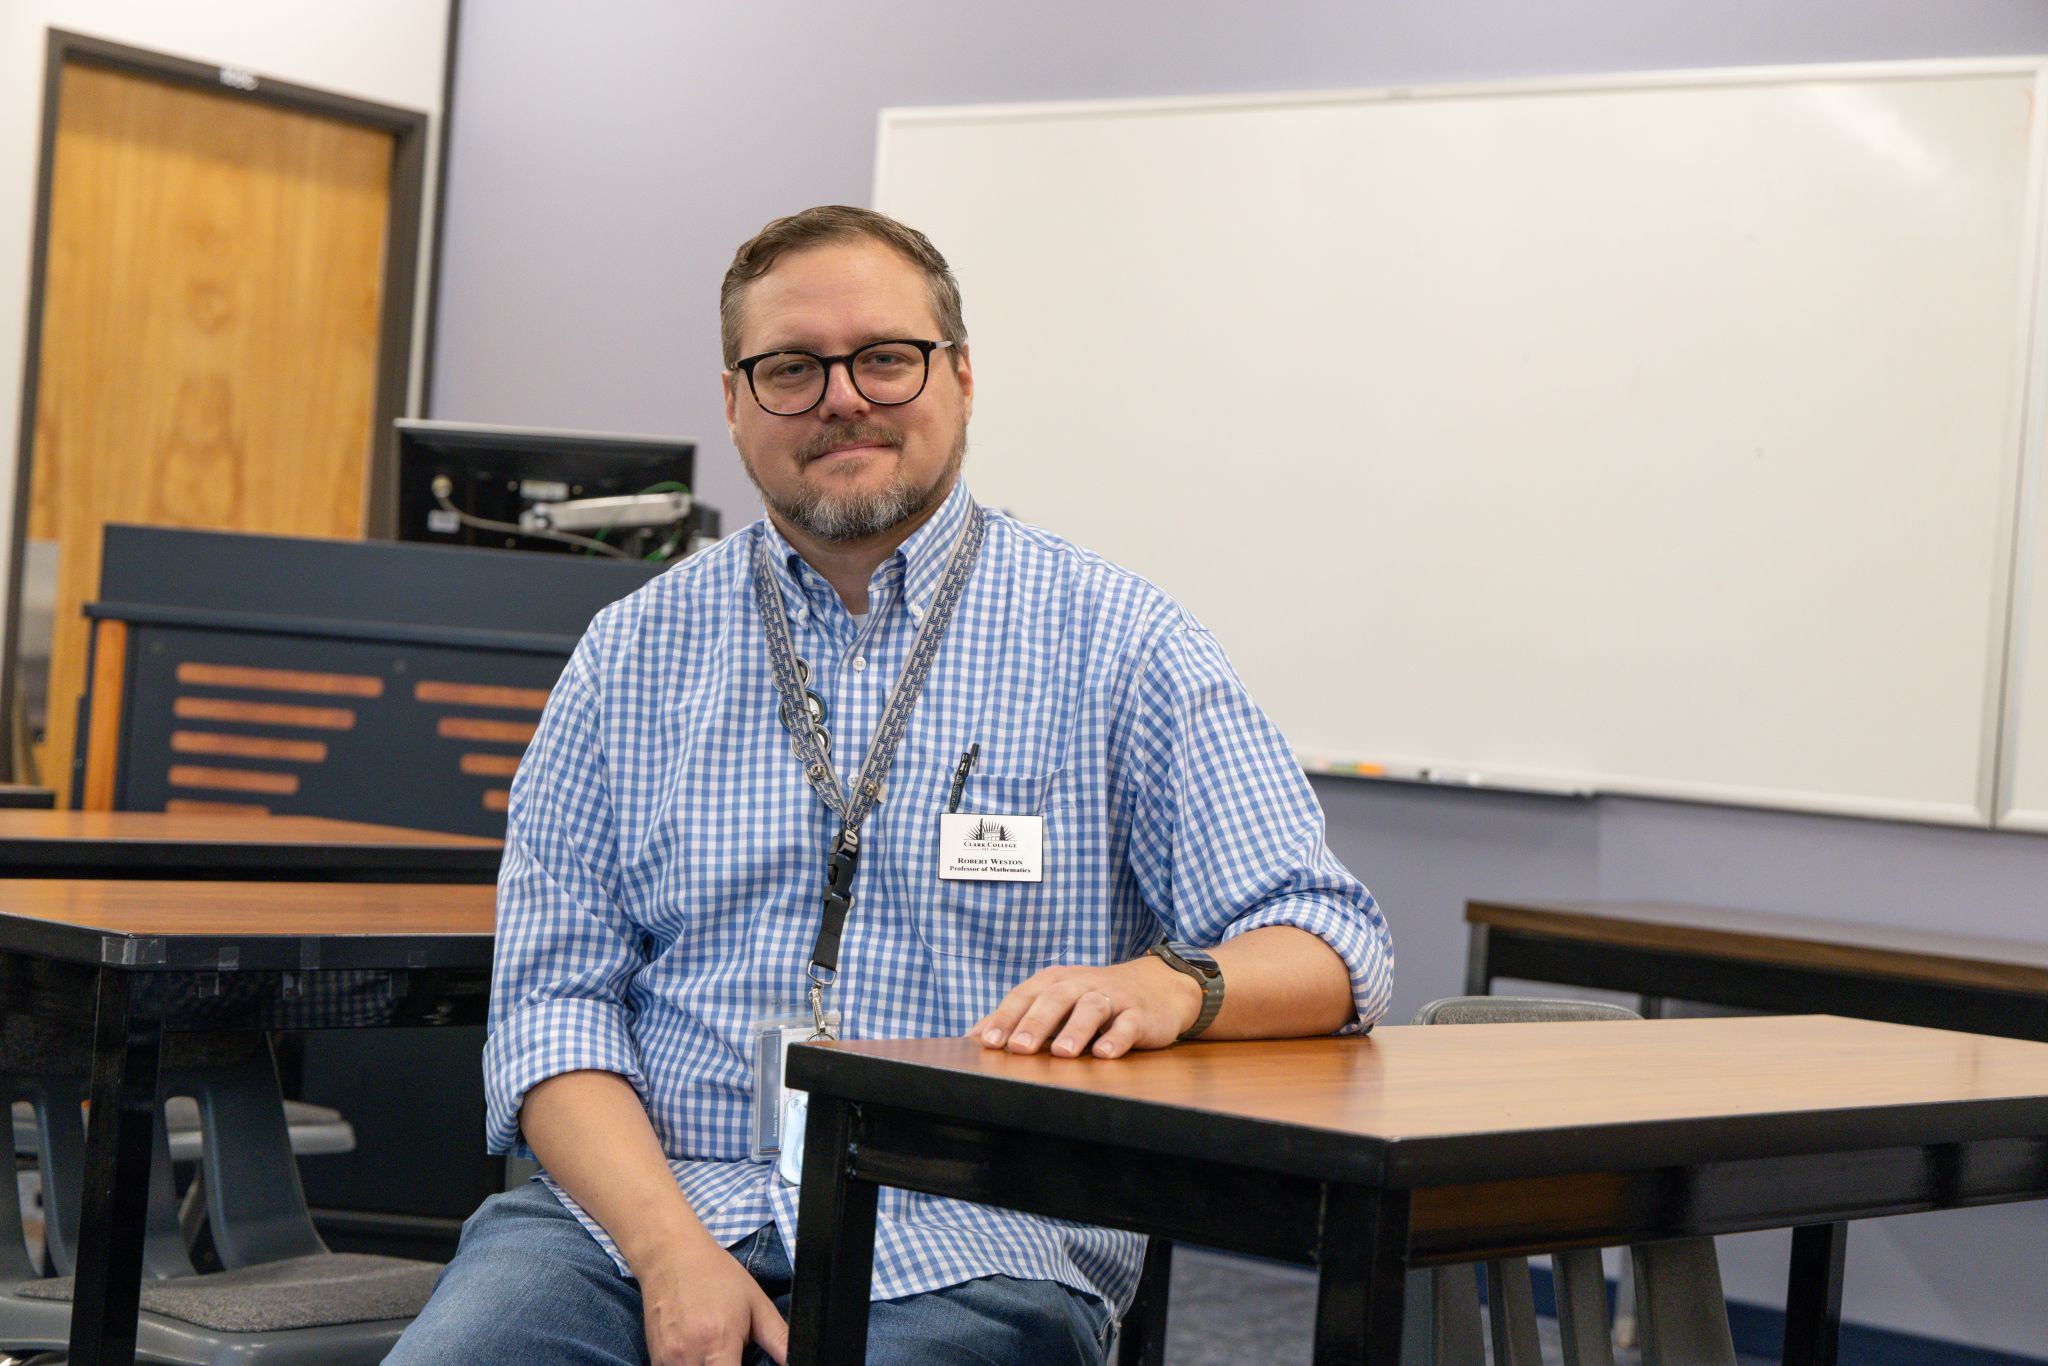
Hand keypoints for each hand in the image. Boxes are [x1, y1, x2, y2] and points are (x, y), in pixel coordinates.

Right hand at [636, 1237, 787, 1365]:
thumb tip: (797, 1360)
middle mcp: (688, 1356)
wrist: (671, 1256)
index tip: (743, 1363)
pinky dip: (691, 1365)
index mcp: (717, 1343)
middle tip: (732, 1355)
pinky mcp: (654, 1359)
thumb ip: (778, 1339)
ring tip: (715, 1352)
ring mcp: (667, 1359)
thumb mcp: (755, 1303)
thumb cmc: (718, 1276)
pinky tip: (697, 1350)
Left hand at [973, 955, 1202, 1058]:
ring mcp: (1113, 998)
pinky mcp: (1141, 1014)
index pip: (1025, 995)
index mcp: (1056, 981)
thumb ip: (1019, 1017)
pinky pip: (1128, 1024)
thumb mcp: (1057, 1001)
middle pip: (1055, 999)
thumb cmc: (1094, 997)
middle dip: (1035, 1023)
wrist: (1158, 986)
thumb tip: (975, 1036)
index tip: (987, 1041)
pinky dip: (1116, 1038)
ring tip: (1062, 1053)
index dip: (1006, 1017)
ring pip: (1092, 1008)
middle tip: (1018, 1048)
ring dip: (1075, 1029)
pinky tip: (1104, 1053)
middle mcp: (1082, 985)